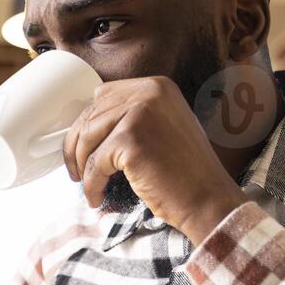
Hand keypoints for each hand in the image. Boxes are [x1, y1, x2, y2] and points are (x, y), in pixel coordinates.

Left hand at [63, 76, 246, 245]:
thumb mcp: (161, 127)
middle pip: (90, 115)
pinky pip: (95, 163)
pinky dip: (92, 184)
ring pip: (88, 139)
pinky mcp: (131, 140)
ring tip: (88, 186)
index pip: (102, 96)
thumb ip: (132, 116)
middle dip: (77, 146)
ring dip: (82, 167)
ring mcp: (140, 113)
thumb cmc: (184, 171)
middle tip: (76, 171)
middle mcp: (149, 92)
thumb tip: (88, 125)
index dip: (87, 124)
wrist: (208, 199)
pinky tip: (97, 197)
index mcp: (156, 86)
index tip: (82, 147)